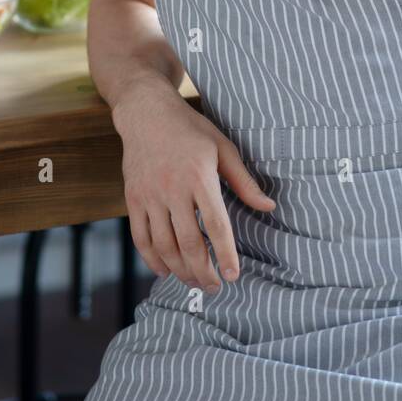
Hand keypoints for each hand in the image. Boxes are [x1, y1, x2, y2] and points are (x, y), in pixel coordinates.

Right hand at [112, 82, 275, 293]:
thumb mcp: (223, 147)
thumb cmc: (190, 129)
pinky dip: (152, 259)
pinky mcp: (132, 198)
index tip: (233, 276)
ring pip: (163, 245)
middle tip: (214, 287)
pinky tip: (165, 270)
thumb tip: (268, 207)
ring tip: (194, 281)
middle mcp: (172, 188)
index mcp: (199, 175)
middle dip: (203, 271)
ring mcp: (149, 195)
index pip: (215, 224)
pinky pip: (140, 237)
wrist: (146, 113)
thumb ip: (244, 181)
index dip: (225, 254)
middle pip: (189, 242)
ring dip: (180, 270)